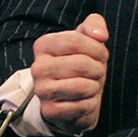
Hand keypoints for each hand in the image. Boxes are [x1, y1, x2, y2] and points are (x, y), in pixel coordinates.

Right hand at [31, 13, 108, 135]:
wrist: (74, 98)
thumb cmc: (81, 64)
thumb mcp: (88, 40)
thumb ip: (94, 25)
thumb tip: (99, 34)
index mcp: (43, 45)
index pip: (76, 40)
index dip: (96, 48)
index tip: (99, 54)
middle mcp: (38, 67)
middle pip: (81, 63)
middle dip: (98, 69)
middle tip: (96, 72)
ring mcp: (42, 90)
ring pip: (82, 86)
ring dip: (95, 86)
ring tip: (90, 85)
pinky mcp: (50, 111)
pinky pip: (81, 106)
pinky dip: (90, 104)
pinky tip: (84, 101)